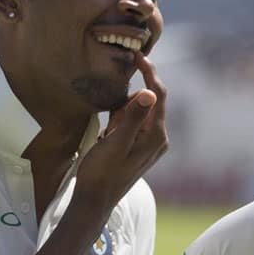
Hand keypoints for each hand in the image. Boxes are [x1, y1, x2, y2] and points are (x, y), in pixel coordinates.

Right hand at [78, 51, 167, 204]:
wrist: (95, 200)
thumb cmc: (101, 173)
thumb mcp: (115, 143)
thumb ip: (132, 118)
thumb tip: (149, 93)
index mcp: (156, 135)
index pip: (158, 94)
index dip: (149, 72)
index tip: (137, 54)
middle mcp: (158, 138)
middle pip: (148, 102)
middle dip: (128, 101)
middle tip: (111, 120)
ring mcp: (150, 143)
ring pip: (138, 112)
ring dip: (122, 113)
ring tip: (108, 135)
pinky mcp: (140, 146)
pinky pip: (132, 123)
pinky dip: (120, 122)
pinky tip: (108, 136)